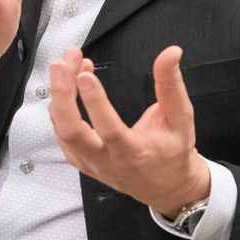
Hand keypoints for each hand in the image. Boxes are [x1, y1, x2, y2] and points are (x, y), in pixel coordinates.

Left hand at [47, 45, 209, 217]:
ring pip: (62, 132)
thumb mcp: (181, 118)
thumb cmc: (173, 152)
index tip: (85, 74)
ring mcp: (90, 164)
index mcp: (134, 153)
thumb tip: (171, 53)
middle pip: (72, 132)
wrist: (166, 187)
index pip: (109, 129)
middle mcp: (107, 162)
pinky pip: (61, 135)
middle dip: (63, 94)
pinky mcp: (81, 161)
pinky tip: (64, 86)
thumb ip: (171, 84)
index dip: (95, 102)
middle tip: (64, 63)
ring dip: (59, 95)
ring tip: (65, 65)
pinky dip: (58, 108)